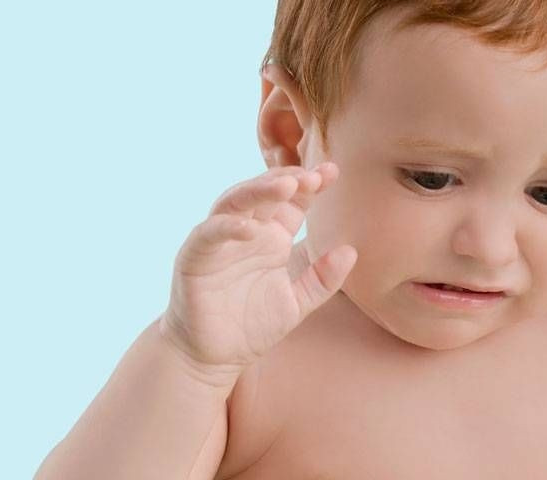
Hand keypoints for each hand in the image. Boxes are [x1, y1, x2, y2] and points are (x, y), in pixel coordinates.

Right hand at [159, 162, 356, 378]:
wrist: (213, 359)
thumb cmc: (251, 327)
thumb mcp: (298, 303)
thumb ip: (323, 279)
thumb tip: (351, 251)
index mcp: (271, 238)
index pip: (291, 202)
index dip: (310, 185)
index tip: (332, 172)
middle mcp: (246, 234)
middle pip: (264, 193)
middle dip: (288, 180)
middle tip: (313, 176)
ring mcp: (219, 242)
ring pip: (235, 202)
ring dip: (259, 191)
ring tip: (287, 185)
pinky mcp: (194, 259)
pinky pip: (208, 235)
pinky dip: (226, 227)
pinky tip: (250, 228)